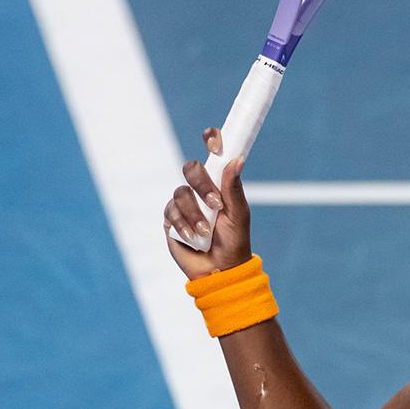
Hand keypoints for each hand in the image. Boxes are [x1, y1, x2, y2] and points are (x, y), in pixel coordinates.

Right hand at [164, 127, 253, 278]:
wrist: (219, 270)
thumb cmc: (234, 241)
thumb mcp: (238, 214)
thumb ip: (233, 188)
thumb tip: (237, 159)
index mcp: (219, 183)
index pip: (214, 155)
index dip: (212, 141)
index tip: (213, 138)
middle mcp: (200, 190)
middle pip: (192, 168)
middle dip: (201, 183)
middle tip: (215, 203)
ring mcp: (184, 204)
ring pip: (181, 192)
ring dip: (194, 213)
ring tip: (205, 232)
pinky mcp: (171, 220)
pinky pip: (170, 212)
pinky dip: (183, 224)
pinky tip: (192, 237)